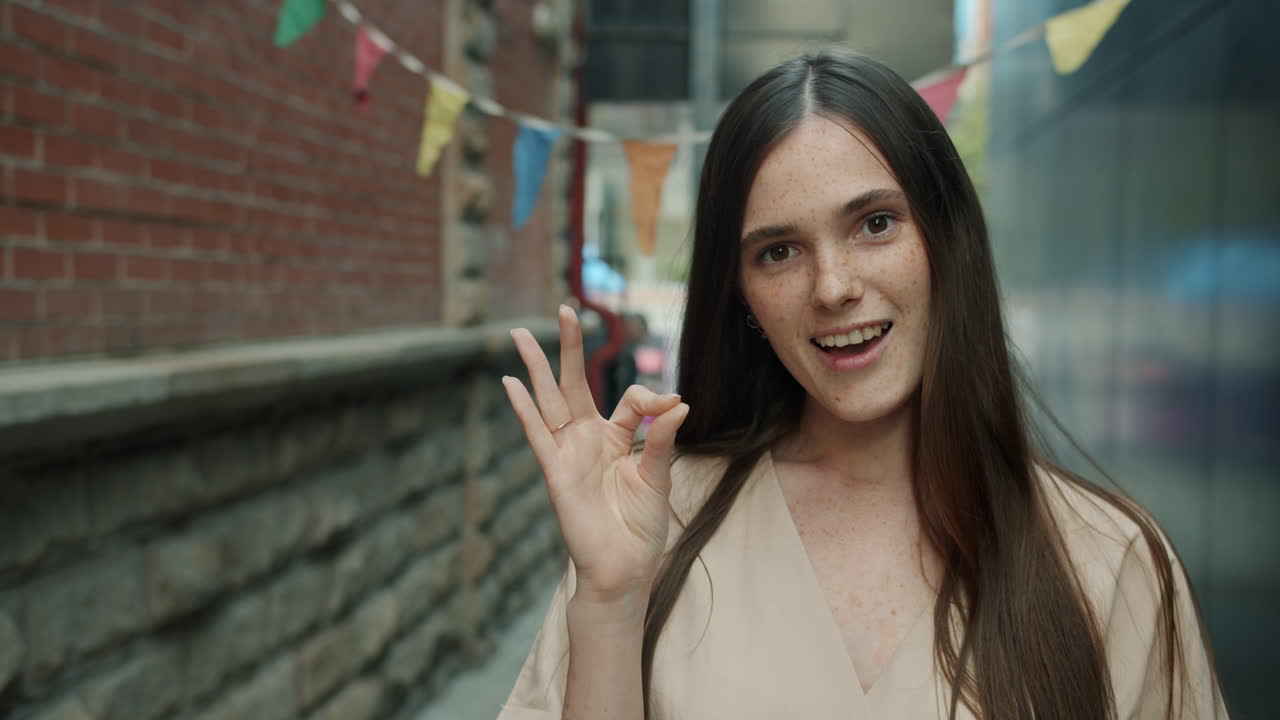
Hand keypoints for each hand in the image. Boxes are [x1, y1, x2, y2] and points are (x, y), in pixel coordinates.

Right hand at [503, 305, 688, 605]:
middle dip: (569, 346)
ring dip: (536, 366)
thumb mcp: (657, 478)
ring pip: (549, 400)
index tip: (674, 407)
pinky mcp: (556, 472)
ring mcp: (568, 453)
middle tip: (565, 308)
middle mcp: (587, 439)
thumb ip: (660, 440)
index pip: (630, 400)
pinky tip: (510, 383)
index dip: (654, 398)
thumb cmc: (640, 527)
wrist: (624, 568)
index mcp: (615, 438)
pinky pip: (537, 434)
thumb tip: (678, 403)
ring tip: (520, 333)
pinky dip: (523, 409)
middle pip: (573, 383)